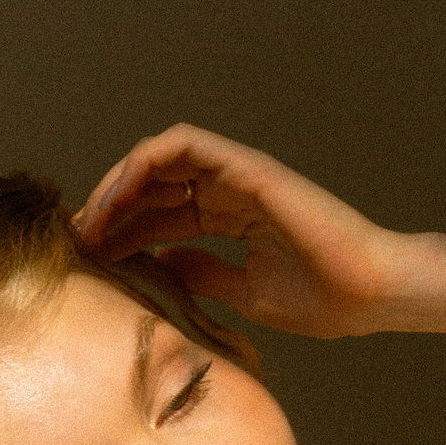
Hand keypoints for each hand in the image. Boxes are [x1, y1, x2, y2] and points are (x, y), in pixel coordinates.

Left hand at [71, 126, 402, 340]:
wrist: (370, 294)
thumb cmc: (324, 300)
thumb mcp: (246, 293)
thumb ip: (204, 274)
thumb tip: (162, 264)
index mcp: (232, 220)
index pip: (162, 216)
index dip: (122, 232)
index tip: (89, 259)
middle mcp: (231, 191)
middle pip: (153, 187)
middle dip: (109, 210)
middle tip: (74, 239)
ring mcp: (238, 175)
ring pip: (159, 160)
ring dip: (118, 184)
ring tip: (91, 220)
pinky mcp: (247, 167)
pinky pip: (183, 144)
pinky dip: (145, 162)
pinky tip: (119, 196)